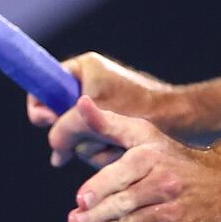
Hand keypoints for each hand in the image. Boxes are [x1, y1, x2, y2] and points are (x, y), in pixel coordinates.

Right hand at [28, 52, 183, 167]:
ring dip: (92, 146)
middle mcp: (89, 86)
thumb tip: (56, 154)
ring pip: (77, 136)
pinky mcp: (112, 126)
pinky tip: (119, 152)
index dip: (40, 108)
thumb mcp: (93, 118)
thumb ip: (64, 130)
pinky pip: (95, 144)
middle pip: (59, 118)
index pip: (42, 85)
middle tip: (85, 139)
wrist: (180, 119)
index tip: (50, 120)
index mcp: (84, 68)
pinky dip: (105, 152)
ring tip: (114, 144)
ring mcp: (100, 108)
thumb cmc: (140, 109)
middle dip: (74, 134)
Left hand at [54, 97, 220, 221]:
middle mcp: (164, 184)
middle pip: (120, 205)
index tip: (79, 201)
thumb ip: (109, 124)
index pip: (117, 176)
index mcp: (151, 158)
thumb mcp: (145, 136)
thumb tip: (81, 104)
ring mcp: (174, 212)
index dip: (95, 191)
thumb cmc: (175, 161)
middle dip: (91, 217)